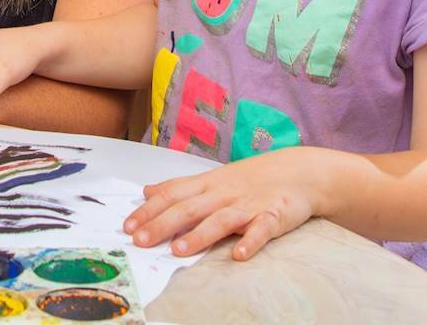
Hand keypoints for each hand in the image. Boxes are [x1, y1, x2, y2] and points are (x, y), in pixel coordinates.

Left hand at [122, 150, 316, 260]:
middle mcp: (223, 193)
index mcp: (207, 184)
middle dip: (163, 224)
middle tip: (140, 240)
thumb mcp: (211, 179)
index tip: (127, 226)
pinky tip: (239, 255)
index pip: (171, 195)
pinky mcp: (273, 216)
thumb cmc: (251, 179)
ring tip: (179, 250)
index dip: (149, 211)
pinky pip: (261, 230)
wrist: (298, 172)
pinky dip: (251, 242)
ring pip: (220, 220)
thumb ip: (179, 187)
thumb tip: (146, 191)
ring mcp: (248, 205)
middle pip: (189, 208)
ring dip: (200, 235)